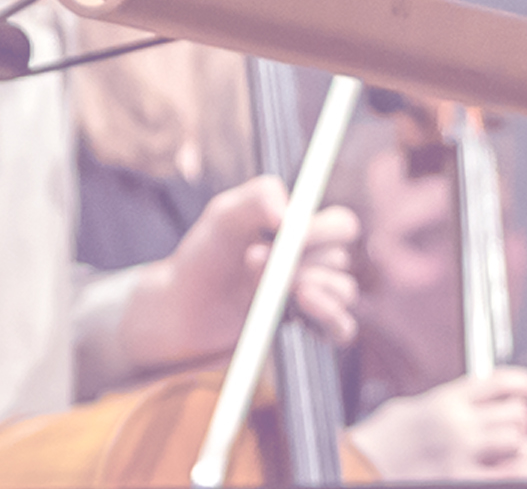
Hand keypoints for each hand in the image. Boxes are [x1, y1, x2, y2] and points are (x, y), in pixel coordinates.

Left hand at [120, 176, 361, 373]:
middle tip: (255, 261)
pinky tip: (299, 312)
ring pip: (343, 291)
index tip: (288, 237)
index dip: (322, 230)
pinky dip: (330, 320)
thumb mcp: (223, 216)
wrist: (183, 310)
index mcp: (302, 230)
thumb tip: (289, 215)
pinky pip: (342, 329)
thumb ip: (257, 198)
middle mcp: (314, 261)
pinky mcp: (307, 329)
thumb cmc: (204, 258)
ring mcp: (313, 296)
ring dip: (311, 290)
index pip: (341, 225)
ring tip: (266, 291)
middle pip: (341, 258)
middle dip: (303, 261)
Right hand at [347, 367, 526, 480]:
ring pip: (520, 445)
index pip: (500, 382)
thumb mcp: (414, 409)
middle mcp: (457, 426)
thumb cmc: (382, 444)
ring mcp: (462, 456)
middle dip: (524, 424)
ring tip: (522, 456)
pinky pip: (516, 477)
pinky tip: (524, 472)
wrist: (359, 467)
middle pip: (516, 415)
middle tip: (518, 432)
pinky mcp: (464, 482)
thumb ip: (451, 406)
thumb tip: (485, 405)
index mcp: (445, 402)